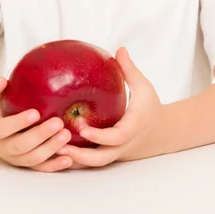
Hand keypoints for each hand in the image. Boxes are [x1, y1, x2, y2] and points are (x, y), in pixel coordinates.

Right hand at [0, 77, 73, 171]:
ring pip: (32, 159)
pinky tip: (68, 159)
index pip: (2, 129)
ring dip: (50, 149)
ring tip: (66, 135)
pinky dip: (54, 165)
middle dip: (40, 136)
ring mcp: (16, 158)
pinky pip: (41, 168)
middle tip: (58, 123)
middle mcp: (3, 147)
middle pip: (20, 146)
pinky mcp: (27, 165)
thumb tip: (0, 81)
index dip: (18, 123)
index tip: (36, 113)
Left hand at [56, 47, 161, 167]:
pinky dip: (76, 160)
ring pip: (94, 163)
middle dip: (80, 155)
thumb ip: (130, 70)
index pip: (117, 136)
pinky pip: (92, 162)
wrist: (162, 133)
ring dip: (74, 159)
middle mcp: (123, 145)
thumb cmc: (150, 107)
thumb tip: (120, 49)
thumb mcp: (144, 87)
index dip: (99, 135)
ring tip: (52, 149)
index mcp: (133, 127)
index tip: (81, 128)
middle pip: (101, 158)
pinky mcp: (110, 156)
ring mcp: (116, 154)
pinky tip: (57, 153)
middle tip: (59, 144)